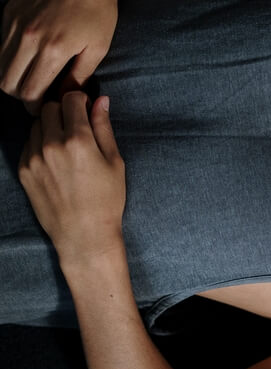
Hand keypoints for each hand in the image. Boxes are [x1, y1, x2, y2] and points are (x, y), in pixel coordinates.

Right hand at [0, 0, 117, 114]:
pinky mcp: (9, 13)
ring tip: (32, 80)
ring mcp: (14, 24)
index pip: (30, 92)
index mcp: (52, 51)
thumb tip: (66, 98)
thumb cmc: (97, 14)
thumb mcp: (97, 48)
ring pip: (1, 65)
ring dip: (14, 78)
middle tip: (36, 98)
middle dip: (21, 96)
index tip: (44, 109)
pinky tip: (29, 59)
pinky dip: (11, 57)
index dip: (35, 107)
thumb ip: (79, 76)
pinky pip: (1, 45)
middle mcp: (27, 38)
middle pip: (8, 83)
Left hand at [18, 91, 125, 265]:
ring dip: (50, 128)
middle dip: (64, 112)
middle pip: (50, 108)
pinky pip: (29, 144)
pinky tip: (57, 162)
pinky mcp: (24, 169)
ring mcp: (34, 157)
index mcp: (78, 140)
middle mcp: (52, 145)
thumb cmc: (106, 201)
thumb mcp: (115, 163)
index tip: (86, 109)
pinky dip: (41, 145)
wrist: (84, 234)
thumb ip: (104, 128)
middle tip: (77, 129)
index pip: (71, 99)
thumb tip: (101, 100)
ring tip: (66, 148)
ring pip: (37, 125)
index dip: (81, 100)